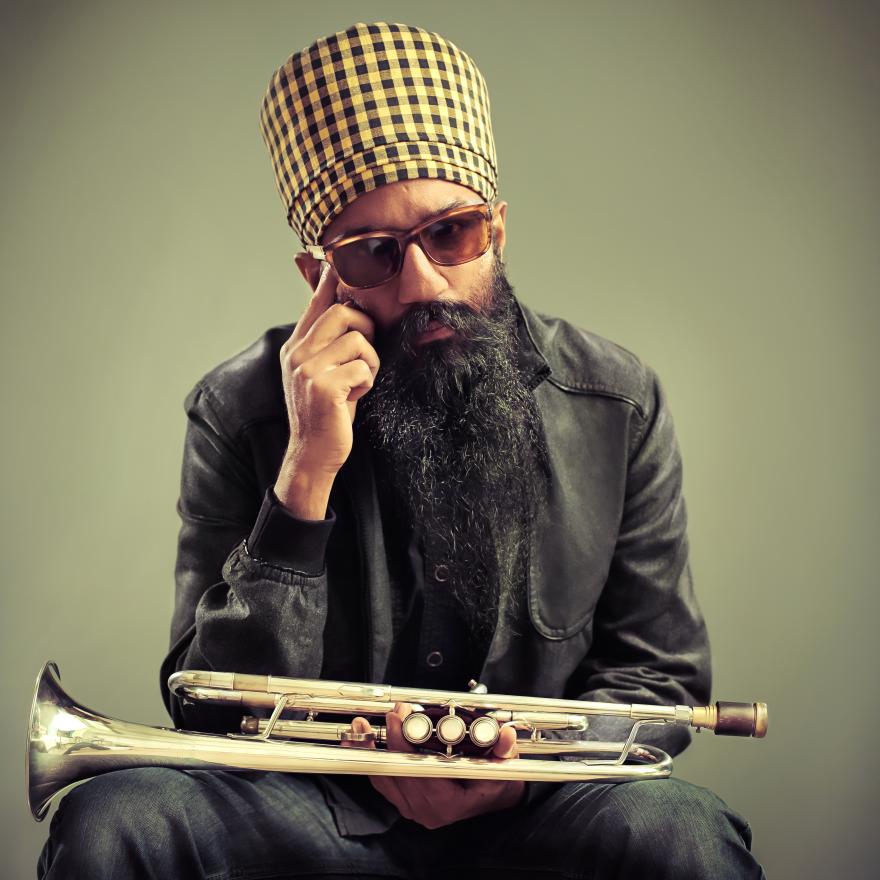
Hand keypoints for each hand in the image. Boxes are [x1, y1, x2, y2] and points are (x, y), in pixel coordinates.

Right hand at [274, 265, 379, 517]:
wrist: (313, 454)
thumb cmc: (326, 414)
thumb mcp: (322, 373)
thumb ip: (329, 344)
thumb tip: (348, 312)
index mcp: (296, 346)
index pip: (317, 302)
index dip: (331, 278)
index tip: (337, 257)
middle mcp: (297, 352)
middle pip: (344, 312)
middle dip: (367, 330)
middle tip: (365, 357)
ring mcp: (308, 368)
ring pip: (359, 339)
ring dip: (371, 362)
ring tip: (359, 382)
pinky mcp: (323, 385)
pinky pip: (364, 367)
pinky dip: (368, 382)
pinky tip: (356, 396)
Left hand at [346, 702, 525, 829]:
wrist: (492, 801)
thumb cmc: (496, 783)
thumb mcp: (504, 767)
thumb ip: (503, 750)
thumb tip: (504, 734)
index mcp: (450, 803)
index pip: (421, 774)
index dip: (407, 745)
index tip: (402, 718)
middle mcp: (426, 811)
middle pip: (399, 774)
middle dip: (390, 740)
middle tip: (390, 712)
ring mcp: (412, 808)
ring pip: (383, 778)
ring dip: (369, 750)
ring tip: (360, 725)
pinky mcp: (403, 801)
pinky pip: (381, 780)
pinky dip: (369, 759)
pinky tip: (360, 739)